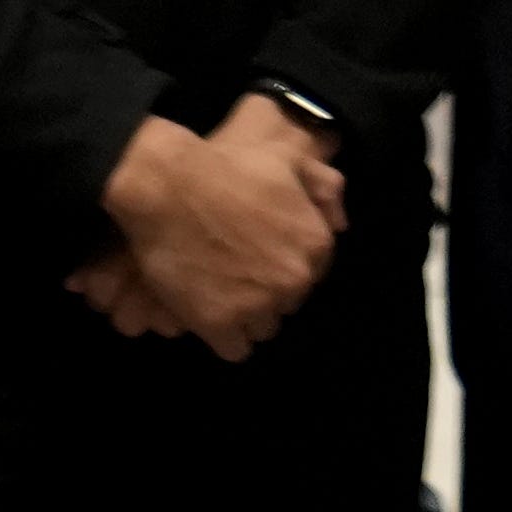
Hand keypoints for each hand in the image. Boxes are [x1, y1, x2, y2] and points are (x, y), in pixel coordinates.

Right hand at [90, 95, 343, 358]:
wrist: (171, 187)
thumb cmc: (230, 168)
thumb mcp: (292, 161)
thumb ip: (326, 187)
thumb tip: (340, 224)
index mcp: (316, 245)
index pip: (311, 276)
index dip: (284, 268)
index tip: (261, 261)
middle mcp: (294, 280)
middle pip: (287, 303)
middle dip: (267, 294)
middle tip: (238, 277)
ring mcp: (257, 304)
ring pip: (263, 328)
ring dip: (247, 318)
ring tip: (223, 297)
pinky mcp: (219, 323)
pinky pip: (235, 349)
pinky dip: (224, 338)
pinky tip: (211, 318)